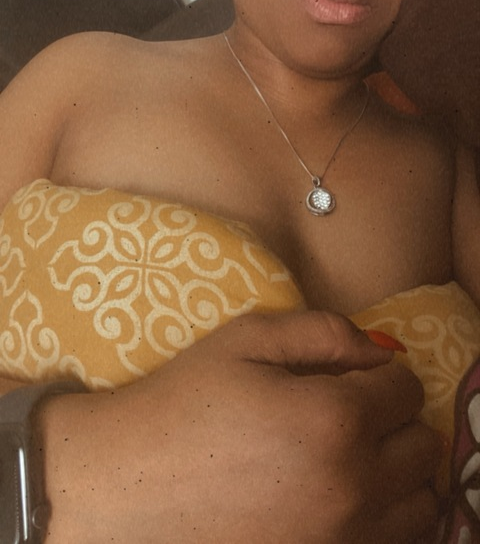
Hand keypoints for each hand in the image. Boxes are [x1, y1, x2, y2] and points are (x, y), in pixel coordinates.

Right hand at [38, 311, 442, 542]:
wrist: (124, 487)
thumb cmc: (183, 403)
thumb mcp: (246, 342)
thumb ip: (323, 332)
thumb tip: (378, 350)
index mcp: (334, 420)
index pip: (407, 390)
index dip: (385, 375)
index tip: (359, 377)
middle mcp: (352, 488)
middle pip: (423, 447)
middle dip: (397, 421)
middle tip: (357, 414)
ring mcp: (341, 540)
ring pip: (421, 504)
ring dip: (400, 474)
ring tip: (355, 459)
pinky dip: (383, 518)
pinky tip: (342, 498)